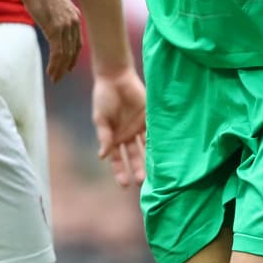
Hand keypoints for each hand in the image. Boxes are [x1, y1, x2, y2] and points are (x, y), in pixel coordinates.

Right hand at [18, 0, 81, 81]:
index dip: (73, 57)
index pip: (77, 42)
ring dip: (59, 68)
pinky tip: (50, 71)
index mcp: (74, 16)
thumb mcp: (53, 5)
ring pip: (65, 54)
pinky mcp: (55, 28)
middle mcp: (74, 21)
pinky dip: (55, 64)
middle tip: (59, 77)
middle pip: (73, 50)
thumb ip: (56, 17)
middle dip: (66, 66)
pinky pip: (58, 51)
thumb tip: (51, 24)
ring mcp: (65, 25)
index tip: (68, 67)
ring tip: (54, 78)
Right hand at [92, 67, 146, 187]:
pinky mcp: (149, 118)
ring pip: (146, 147)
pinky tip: (162, 152)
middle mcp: (127, 135)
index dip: (120, 171)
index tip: (124, 184)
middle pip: (134, 156)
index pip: (118, 159)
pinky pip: (154, 132)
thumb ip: (104, 136)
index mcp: (114, 138)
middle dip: (137, 169)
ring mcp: (139, 127)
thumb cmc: (104, 98)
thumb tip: (102, 156)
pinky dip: (157, 142)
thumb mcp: (101, 118)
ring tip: (155, 172)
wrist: (116, 77)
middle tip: (142, 182)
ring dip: (149, 159)